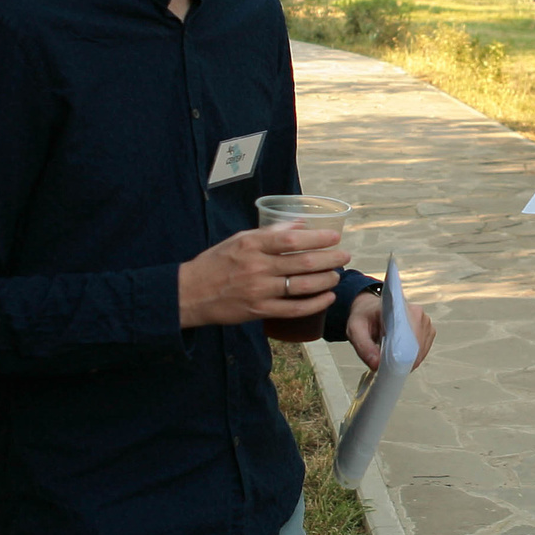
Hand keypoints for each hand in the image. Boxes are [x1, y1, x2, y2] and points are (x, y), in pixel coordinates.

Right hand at [177, 225, 351, 328]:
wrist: (191, 293)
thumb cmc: (216, 262)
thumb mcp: (239, 239)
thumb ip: (270, 232)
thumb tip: (300, 224)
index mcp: (251, 245)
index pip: (291, 239)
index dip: (317, 237)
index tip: (335, 235)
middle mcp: (257, 267)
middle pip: (302, 263)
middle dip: (329, 259)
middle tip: (344, 255)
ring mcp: (258, 291)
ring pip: (301, 286)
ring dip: (325, 280)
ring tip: (336, 274)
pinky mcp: (259, 311)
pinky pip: (293, 309)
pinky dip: (314, 304)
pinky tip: (327, 297)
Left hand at [345, 291, 435, 372]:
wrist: (369, 308)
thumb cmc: (364, 317)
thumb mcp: (355, 330)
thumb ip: (364, 347)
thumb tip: (377, 365)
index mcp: (401, 309)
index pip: (408, 338)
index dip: (400, 356)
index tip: (389, 367)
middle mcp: (418, 314)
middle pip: (416, 347)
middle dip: (402, 362)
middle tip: (386, 366)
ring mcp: (425, 322)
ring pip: (421, 351)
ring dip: (407, 361)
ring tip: (390, 358)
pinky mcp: (427, 330)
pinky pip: (423, 351)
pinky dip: (412, 358)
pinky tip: (399, 355)